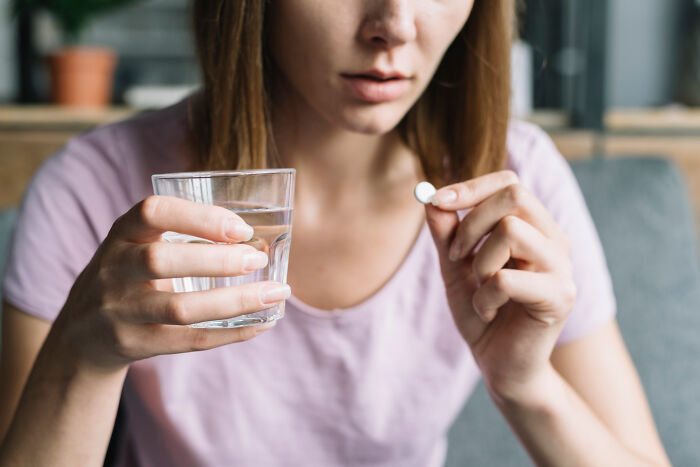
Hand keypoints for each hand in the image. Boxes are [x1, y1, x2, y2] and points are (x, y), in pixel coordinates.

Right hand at [52, 195, 289, 371]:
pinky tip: (261, 323)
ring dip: (235, 301)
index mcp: (121, 234)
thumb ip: (181, 236)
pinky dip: (231, 333)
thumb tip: (256, 239)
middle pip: (162, 261)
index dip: (198, 217)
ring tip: (275, 293)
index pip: (152, 212)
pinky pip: (188, 341)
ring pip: (179, 308)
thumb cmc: (128, 276)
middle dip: (217, 260)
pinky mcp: (133, 344)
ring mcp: (119, 310)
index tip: (240, 228)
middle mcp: (114, 269)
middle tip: (258, 260)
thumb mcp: (137, 244)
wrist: (81, 332)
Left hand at [425, 171, 576, 399]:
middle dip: (471, 224)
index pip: (509, 183)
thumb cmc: (482, 312)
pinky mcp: (560, 296)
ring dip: (479, 262)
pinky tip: (486, 311)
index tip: (437, 201)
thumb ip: (446, 235)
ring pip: (511, 231)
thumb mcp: (455, 269)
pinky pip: (506, 278)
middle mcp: (553, 240)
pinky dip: (483, 296)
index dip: (471, 187)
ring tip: (479, 289)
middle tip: (455, 257)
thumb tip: (431, 199)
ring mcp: (561, 267)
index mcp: (533, 227)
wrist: (500, 365)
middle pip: (515, 196)